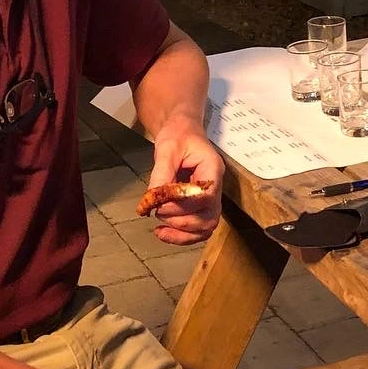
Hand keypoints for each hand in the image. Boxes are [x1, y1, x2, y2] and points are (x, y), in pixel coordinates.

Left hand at [146, 118, 223, 245]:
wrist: (182, 132)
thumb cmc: (178, 136)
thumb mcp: (167, 149)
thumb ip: (161, 174)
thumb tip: (152, 200)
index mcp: (212, 168)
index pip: (206, 196)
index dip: (183, 206)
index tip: (161, 204)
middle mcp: (215, 187)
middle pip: (209, 217)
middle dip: (181, 221)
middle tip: (158, 211)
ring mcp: (210, 199)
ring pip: (206, 228)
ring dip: (182, 234)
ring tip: (160, 228)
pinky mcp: (201, 206)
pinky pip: (198, 229)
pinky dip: (182, 236)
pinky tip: (163, 232)